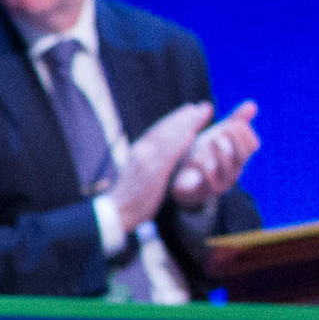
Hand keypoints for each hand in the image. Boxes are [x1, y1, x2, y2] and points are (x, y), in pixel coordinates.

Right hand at [105, 102, 214, 233]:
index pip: (158, 131)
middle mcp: (141, 151)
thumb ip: (148, 164)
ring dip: (186, 122)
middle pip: (165, 129)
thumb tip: (159, 160)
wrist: (116, 213)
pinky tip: (193, 132)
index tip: (189, 111)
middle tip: (202, 106)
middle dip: (184, 116)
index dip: (175, 120)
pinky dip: (181, 140)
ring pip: (169, 136)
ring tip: (201, 112)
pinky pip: (170, 153)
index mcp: (137, 152)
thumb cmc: (128, 199)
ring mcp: (146, 160)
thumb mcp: (137, 176)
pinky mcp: (153, 171)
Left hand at [170, 100, 259, 209]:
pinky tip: (195, 159)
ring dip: (220, 152)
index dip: (245, 132)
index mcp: (238, 155)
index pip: (252, 144)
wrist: (183, 180)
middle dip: (235, 140)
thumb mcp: (219, 135)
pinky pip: (209, 181)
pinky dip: (204, 168)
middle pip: (242, 155)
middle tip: (225, 128)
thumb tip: (252, 104)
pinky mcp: (205, 191)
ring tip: (211, 140)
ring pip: (227, 168)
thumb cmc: (205, 155)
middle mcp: (234, 169)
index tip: (233, 121)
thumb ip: (234, 121)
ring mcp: (221, 181)